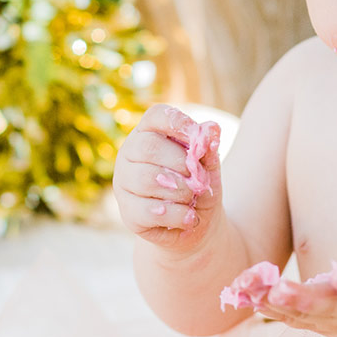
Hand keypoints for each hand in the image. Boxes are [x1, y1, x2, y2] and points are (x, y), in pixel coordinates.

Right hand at [112, 104, 221, 252]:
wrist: (197, 221)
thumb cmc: (199, 185)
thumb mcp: (209, 165)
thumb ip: (208, 147)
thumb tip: (212, 128)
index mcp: (148, 133)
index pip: (156, 115)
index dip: (178, 123)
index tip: (197, 137)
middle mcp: (129, 154)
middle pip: (148, 147)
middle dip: (180, 164)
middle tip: (197, 179)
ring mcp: (124, 183)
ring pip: (146, 180)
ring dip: (180, 191)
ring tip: (193, 198)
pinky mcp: (127, 212)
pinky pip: (147, 211)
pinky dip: (175, 215)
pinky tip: (189, 217)